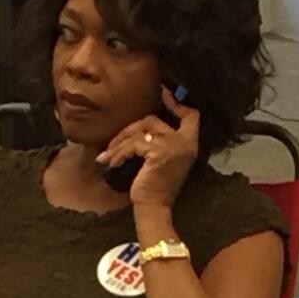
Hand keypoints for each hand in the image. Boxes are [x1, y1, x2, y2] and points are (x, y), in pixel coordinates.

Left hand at [99, 86, 199, 206]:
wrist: (154, 206)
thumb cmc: (154, 186)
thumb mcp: (160, 160)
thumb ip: (158, 142)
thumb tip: (140, 128)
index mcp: (190, 143)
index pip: (191, 116)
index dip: (177, 102)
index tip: (164, 91)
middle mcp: (186, 142)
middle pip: (154, 120)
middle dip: (129, 129)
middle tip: (112, 144)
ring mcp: (174, 146)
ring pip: (140, 131)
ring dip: (120, 143)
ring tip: (107, 156)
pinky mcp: (160, 152)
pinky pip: (134, 144)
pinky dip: (120, 153)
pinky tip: (112, 163)